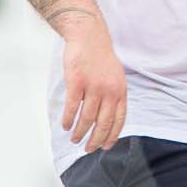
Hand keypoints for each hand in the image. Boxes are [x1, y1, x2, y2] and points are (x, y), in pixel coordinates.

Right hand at [61, 22, 127, 154]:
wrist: (89, 37)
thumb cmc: (101, 58)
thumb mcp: (116, 77)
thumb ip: (114, 96)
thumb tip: (109, 118)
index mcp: (120, 91)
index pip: (119, 120)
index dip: (112, 136)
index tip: (105, 147)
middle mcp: (109, 91)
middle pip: (103, 123)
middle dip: (95, 140)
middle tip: (88, 149)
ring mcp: (93, 87)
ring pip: (87, 118)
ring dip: (79, 132)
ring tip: (74, 139)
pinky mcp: (77, 82)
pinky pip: (72, 107)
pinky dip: (68, 119)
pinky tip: (65, 126)